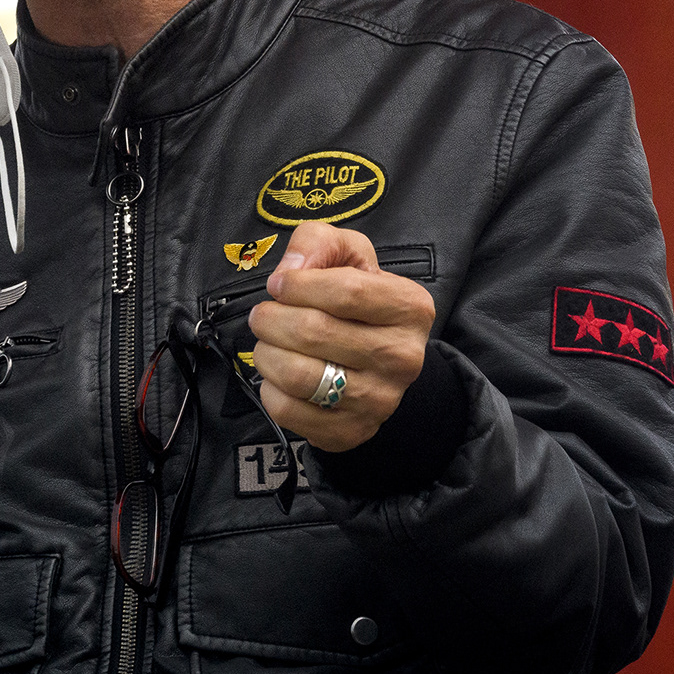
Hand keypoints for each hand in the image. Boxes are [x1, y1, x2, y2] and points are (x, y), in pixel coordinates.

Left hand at [247, 222, 435, 452]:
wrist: (379, 362)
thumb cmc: (358, 301)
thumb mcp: (349, 255)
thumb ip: (319, 242)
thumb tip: (290, 270)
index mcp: (410, 308)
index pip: (346, 291)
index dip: (298, 285)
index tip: (277, 285)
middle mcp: (403, 357)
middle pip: (314, 332)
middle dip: (271, 318)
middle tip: (263, 315)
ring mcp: (380, 401)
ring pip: (297, 374)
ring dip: (266, 352)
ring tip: (268, 342)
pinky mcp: (351, 431)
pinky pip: (288, 410)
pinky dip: (269, 387)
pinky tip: (278, 374)